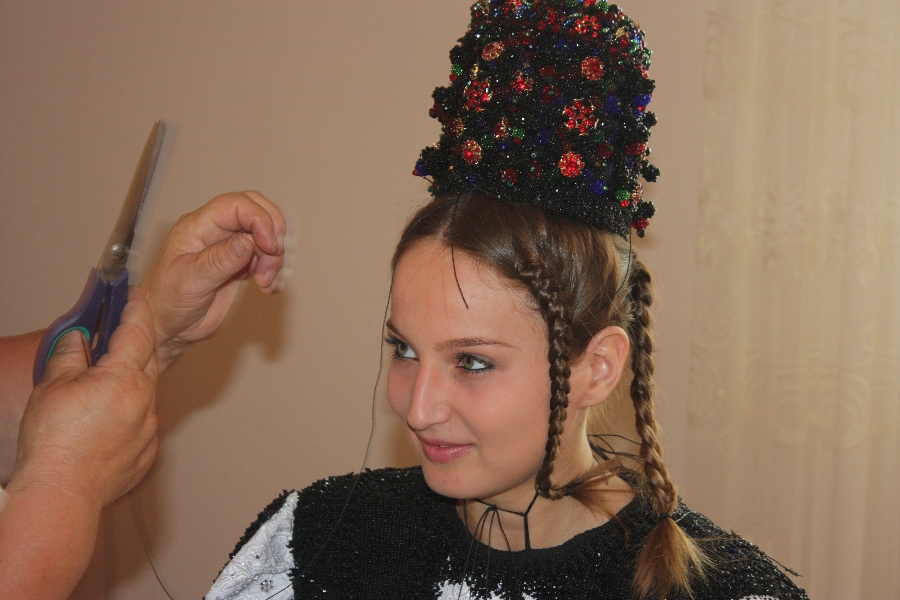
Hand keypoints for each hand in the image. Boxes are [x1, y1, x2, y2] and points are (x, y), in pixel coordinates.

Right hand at [9, 291, 158, 509]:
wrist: (62, 493)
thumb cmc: (54, 442)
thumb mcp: (53, 387)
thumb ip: (71, 354)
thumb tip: (80, 337)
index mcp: (124, 379)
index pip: (138, 332)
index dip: (135, 310)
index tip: (133, 298)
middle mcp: (145, 402)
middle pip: (148, 360)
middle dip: (134, 346)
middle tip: (115, 338)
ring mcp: (149, 429)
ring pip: (146, 393)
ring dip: (130, 382)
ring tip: (102, 386)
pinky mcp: (147, 452)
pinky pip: (143, 422)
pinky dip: (130, 414)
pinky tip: (106, 421)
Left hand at [137, 191, 286, 368]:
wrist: (166, 328)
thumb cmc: (165, 302)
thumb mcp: (190, 280)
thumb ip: (220, 260)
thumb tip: (248, 241)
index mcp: (198, 226)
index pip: (237, 205)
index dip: (260, 219)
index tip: (269, 245)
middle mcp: (215, 232)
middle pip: (256, 211)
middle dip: (272, 232)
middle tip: (272, 257)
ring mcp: (228, 248)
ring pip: (265, 235)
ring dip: (274, 257)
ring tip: (265, 281)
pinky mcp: (239, 265)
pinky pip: (265, 256)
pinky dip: (274, 269)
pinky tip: (267, 285)